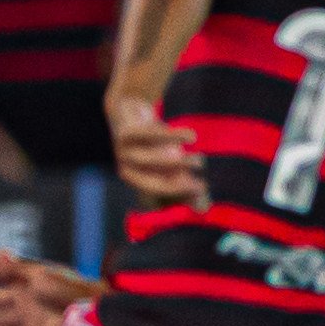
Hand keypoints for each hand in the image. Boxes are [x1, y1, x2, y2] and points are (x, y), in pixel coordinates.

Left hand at [108, 95, 207, 209]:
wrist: (131, 114)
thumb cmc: (158, 148)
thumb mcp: (174, 168)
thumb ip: (187, 188)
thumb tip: (202, 210)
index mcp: (137, 184)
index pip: (157, 198)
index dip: (178, 197)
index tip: (201, 191)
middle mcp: (127, 173)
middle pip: (152, 185)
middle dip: (176, 187)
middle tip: (201, 186)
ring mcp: (123, 154)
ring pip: (150, 161)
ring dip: (178, 162)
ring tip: (200, 160)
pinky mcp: (124, 134)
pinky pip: (148, 136)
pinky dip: (171, 136)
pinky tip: (192, 137)